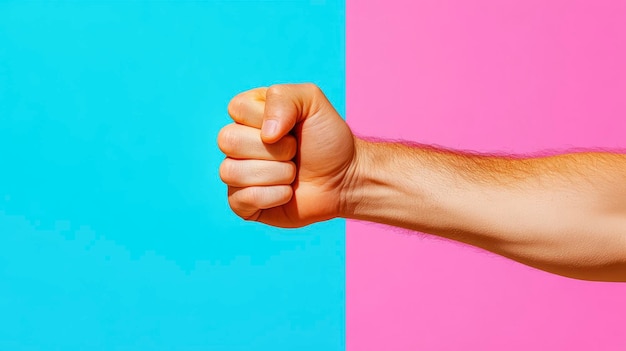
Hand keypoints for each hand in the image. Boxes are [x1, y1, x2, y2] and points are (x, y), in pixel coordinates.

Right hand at [218, 83, 355, 226]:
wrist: (345, 179)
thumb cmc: (327, 140)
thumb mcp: (312, 102)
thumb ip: (285, 98)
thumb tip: (266, 134)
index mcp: (248, 114)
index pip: (236, 109)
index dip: (266, 118)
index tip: (291, 127)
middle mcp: (238, 143)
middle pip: (228, 140)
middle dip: (274, 149)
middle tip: (294, 153)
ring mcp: (238, 174)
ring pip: (230, 171)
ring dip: (275, 173)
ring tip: (293, 174)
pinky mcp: (243, 203)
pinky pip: (240, 200)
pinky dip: (272, 196)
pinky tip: (287, 193)